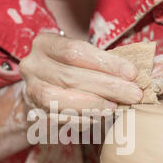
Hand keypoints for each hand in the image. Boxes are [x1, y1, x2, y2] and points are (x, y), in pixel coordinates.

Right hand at [19, 33, 142, 112]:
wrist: (41, 87)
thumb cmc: (70, 68)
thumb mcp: (81, 56)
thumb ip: (102, 62)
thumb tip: (134, 75)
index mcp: (44, 43)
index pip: (76, 51)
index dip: (106, 63)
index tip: (132, 73)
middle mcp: (32, 65)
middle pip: (70, 77)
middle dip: (107, 87)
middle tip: (133, 95)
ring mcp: (29, 91)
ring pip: (59, 100)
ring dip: (92, 105)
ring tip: (116, 107)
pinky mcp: (33, 113)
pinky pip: (57, 118)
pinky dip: (81, 119)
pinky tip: (99, 117)